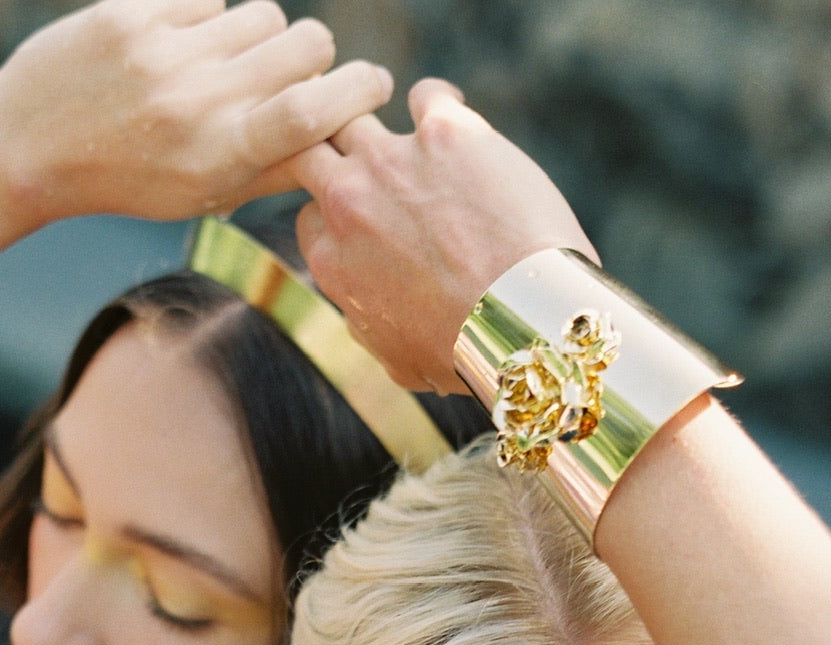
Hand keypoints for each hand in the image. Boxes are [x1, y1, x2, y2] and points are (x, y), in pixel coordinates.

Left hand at [0, 0, 392, 229]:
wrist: (29, 149)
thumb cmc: (128, 180)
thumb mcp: (202, 196)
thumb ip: (271, 169)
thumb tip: (340, 139)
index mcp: (220, 157)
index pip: (315, 109)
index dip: (358, 89)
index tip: (372, 84)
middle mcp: (197, 103)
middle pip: (306, 45)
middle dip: (316, 55)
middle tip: (297, 71)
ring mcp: (164, 53)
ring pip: (263, 13)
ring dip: (261, 34)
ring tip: (230, 63)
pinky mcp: (133, 14)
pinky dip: (208, 19)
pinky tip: (181, 48)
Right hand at [294, 81, 591, 393]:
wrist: (519, 321)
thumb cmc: (463, 354)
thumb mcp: (399, 362)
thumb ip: (368, 326)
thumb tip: (361, 313)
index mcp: (333, 260)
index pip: (311, 217)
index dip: (334, 216)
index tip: (361, 222)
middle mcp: (350, 201)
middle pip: (311, 151)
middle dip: (330, 155)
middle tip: (362, 163)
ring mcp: (394, 159)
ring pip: (356, 115)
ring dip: (373, 123)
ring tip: (408, 141)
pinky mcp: (445, 131)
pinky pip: (426, 95)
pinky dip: (434, 103)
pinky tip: (452, 120)